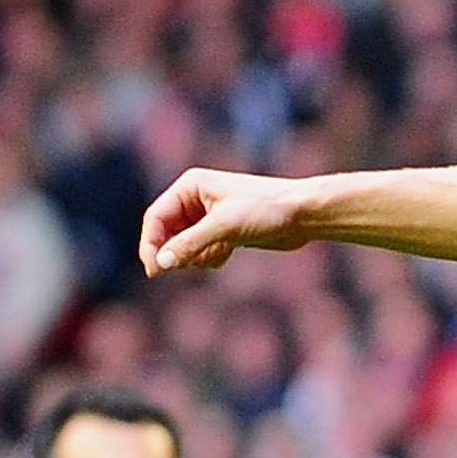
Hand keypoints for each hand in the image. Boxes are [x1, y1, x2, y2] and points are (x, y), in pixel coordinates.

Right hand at [140, 167, 317, 274]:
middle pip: (167, 233)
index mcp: (190, 187)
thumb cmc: (266, 209)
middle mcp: (196, 198)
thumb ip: (190, 244)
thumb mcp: (224, 227)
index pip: (156, 218)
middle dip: (176, 252)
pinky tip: (226, 255)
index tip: (155, 270)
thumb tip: (162, 263)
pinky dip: (209, 258)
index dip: (151, 245)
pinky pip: (203, 251)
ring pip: (185, 245)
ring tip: (216, 255)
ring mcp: (210, 216)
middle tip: (188, 266)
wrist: (305, 214)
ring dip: (195, 257)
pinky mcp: (225, 231)